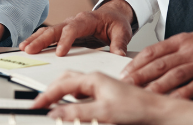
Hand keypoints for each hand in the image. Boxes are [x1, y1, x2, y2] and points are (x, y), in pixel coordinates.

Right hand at [19, 0, 133, 56]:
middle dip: (41, 40)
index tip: (59, 53)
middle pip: (55, 29)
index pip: (73, 29)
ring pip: (48, 31)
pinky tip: (28, 46)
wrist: (113, 14)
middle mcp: (74, 21)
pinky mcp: (64, 31)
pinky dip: (37, 39)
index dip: (65, 40)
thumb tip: (119, 55)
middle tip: (30, 50)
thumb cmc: (116, 22)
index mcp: (87, 19)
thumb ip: (119, 44)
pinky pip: (48, 34)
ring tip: (24, 48)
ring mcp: (67, 25)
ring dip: (35, 39)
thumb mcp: (122, 31)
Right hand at [30, 71, 175, 124]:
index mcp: (93, 78)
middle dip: (50, 91)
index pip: (61, 85)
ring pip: (73, 87)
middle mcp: (95, 79)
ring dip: (60, 94)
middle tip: (40, 104)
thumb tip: (56, 113)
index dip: (46, 96)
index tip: (35, 105)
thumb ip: (77, 113)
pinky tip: (72, 107)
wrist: (157, 110)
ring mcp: (100, 86)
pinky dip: (71, 99)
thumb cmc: (137, 107)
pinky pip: (82, 93)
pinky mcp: (105, 94)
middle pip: (65, 81)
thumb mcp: (103, 112)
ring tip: (51, 105)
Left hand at [120, 24, 192, 97]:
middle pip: (159, 64)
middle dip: (140, 76)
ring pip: (174, 76)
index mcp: (183, 40)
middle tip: (126, 86)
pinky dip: (182, 95)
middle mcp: (190, 50)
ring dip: (156, 87)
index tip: (125, 72)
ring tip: (143, 96)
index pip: (154, 50)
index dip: (137, 62)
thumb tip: (156, 62)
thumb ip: (177, 50)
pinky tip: (172, 102)